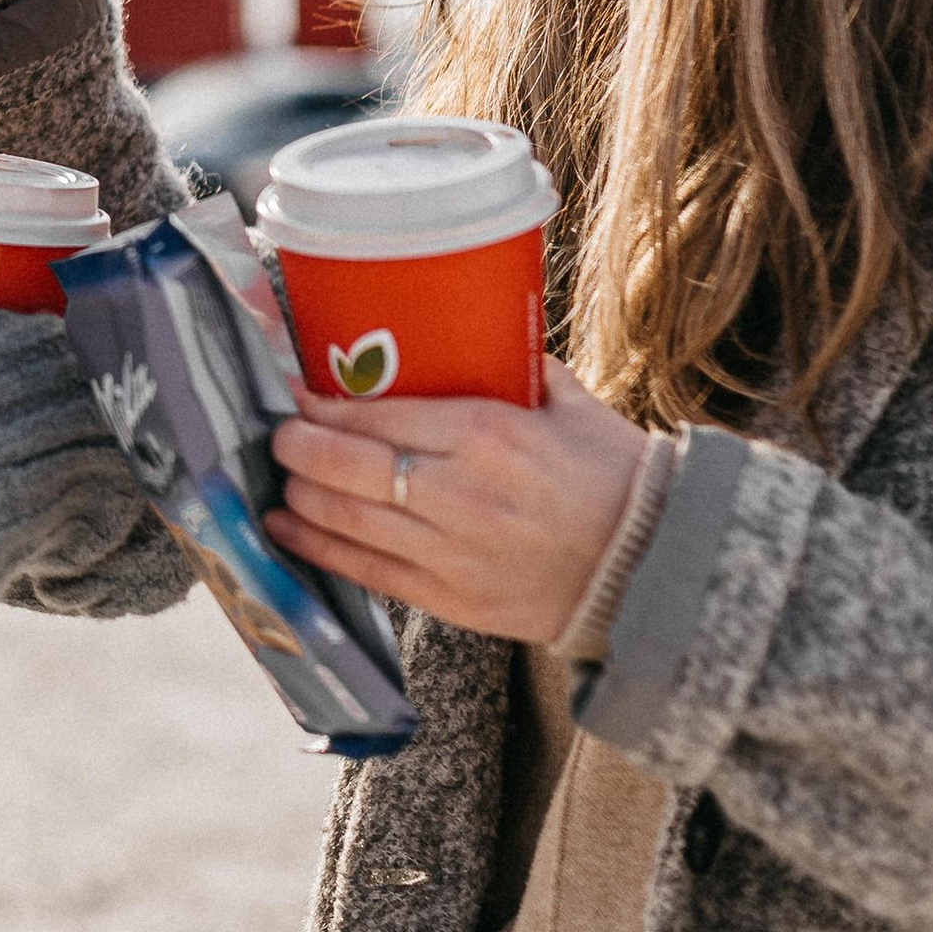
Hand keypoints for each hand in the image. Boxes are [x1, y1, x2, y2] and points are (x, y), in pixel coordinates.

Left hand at [264, 358, 647, 644]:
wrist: (654, 566)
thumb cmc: (614, 476)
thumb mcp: (569, 403)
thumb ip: (511, 368)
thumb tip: (466, 331)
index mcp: (489, 434)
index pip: (380, 414)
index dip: (325, 404)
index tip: (299, 393)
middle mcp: (459, 493)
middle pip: (348, 466)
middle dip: (298, 445)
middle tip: (279, 431)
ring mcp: (451, 552)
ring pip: (346, 519)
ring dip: (299, 493)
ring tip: (280, 474)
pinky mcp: (451, 600)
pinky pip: (366, 572)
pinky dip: (317, 549)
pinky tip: (287, 528)